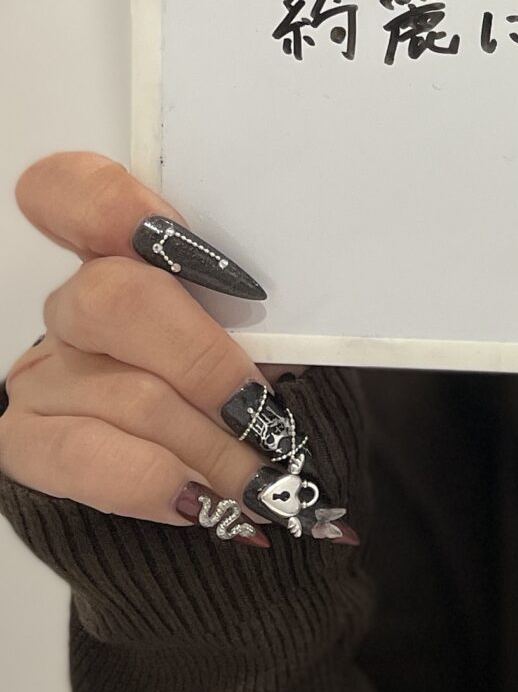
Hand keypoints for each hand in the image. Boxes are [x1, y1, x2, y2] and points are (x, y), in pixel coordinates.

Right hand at [1, 153, 347, 546]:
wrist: (197, 490)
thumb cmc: (234, 398)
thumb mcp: (258, 346)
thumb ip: (262, 323)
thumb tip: (314, 330)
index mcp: (127, 258)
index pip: (76, 191)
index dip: (112, 205)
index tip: (178, 243)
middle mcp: (75, 307)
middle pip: (115, 300)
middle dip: (204, 363)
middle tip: (260, 413)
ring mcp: (44, 373)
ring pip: (125, 394)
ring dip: (210, 447)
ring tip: (261, 479)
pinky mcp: (26, 441)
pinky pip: (84, 458)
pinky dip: (156, 481)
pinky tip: (201, 500)